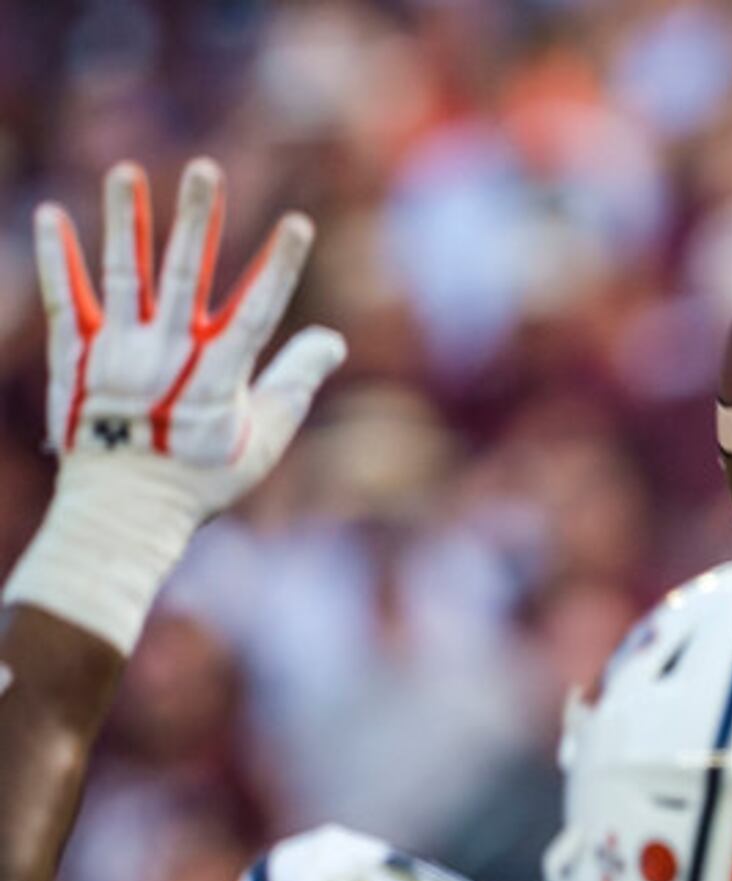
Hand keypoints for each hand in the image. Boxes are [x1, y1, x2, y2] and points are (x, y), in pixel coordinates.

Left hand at [9, 158, 342, 649]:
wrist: (125, 512)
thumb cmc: (202, 479)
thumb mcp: (264, 438)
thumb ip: (295, 383)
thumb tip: (333, 340)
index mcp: (219, 375)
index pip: (257, 311)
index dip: (279, 267)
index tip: (298, 225)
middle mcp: (168, 355)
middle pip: (185, 275)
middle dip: (197, 219)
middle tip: (204, 169)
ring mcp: (118, 353)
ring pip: (122, 275)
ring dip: (123, 220)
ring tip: (124, 172)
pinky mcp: (73, 358)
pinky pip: (63, 300)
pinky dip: (55, 258)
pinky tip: (50, 216)